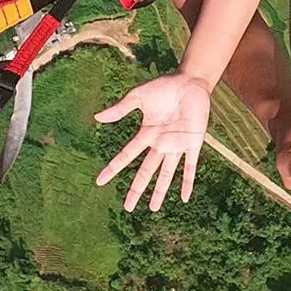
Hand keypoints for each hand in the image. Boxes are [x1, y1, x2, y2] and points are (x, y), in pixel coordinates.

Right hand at [95, 73, 211, 210]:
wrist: (190, 81)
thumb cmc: (164, 86)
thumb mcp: (139, 97)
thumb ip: (120, 109)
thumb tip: (97, 117)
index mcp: (147, 133)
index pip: (126, 155)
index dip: (113, 168)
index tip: (99, 181)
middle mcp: (160, 144)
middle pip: (146, 171)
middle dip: (137, 189)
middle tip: (128, 208)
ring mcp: (177, 145)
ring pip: (166, 174)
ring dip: (160, 191)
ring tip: (153, 208)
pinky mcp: (193, 143)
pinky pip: (190, 166)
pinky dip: (188, 181)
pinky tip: (185, 197)